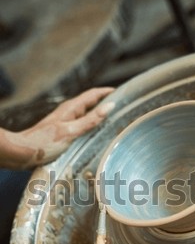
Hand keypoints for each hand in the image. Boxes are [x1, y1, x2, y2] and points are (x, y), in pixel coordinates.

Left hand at [0, 87, 114, 168]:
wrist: (24, 152)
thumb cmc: (44, 143)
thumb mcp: (71, 131)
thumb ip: (91, 121)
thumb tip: (110, 107)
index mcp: (71, 108)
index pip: (93, 94)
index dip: (107, 92)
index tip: (122, 92)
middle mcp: (69, 112)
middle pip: (91, 103)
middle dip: (106, 102)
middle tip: (122, 106)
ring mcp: (66, 122)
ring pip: (87, 114)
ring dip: (99, 114)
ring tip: (113, 119)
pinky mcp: (63, 132)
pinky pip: (82, 124)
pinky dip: (92, 125)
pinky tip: (96, 134)